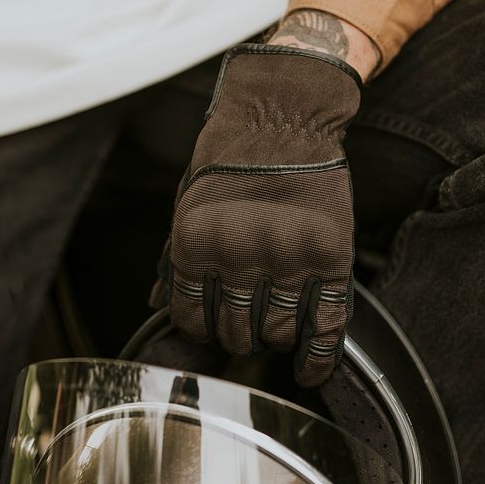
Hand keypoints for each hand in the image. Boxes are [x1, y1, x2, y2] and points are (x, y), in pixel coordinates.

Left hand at [151, 38, 362, 386]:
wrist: (283, 114)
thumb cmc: (228, 155)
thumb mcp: (186, 201)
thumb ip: (171, 256)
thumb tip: (154, 305)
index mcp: (195, 245)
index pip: (191, 318)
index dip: (201, 329)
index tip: (211, 327)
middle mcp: (240, 257)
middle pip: (234, 331)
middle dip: (237, 336)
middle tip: (245, 328)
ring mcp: (288, 258)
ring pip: (277, 332)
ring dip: (273, 339)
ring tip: (274, 329)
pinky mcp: (330, 256)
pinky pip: (326, 323)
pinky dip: (319, 355)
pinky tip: (311, 368)